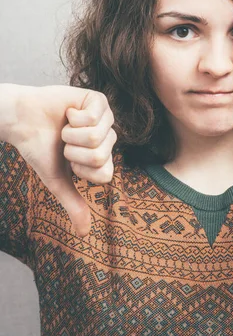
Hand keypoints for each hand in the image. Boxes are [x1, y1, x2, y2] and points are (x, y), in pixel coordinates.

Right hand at [4, 84, 116, 237]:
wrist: (22, 121)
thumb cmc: (40, 149)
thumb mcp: (57, 180)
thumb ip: (73, 204)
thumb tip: (85, 234)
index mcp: (102, 157)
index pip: (106, 174)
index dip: (81, 170)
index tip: (69, 162)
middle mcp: (107, 137)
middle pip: (101, 155)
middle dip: (73, 152)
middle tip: (64, 142)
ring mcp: (105, 118)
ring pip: (96, 137)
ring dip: (71, 135)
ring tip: (65, 127)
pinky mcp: (98, 100)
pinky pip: (95, 116)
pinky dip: (74, 117)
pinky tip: (69, 112)